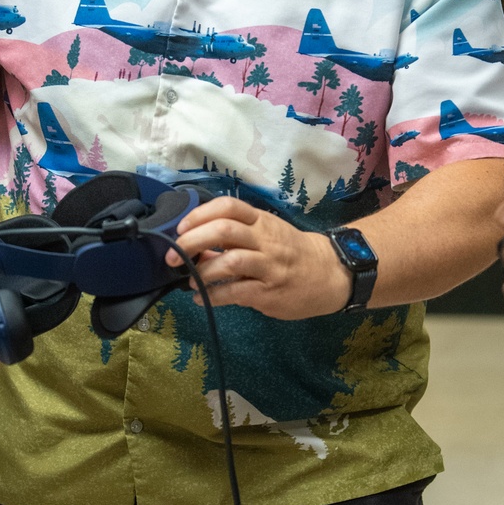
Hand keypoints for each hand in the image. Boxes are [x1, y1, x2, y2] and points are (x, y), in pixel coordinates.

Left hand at [166, 197, 353, 319]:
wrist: (330, 274)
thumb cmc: (292, 252)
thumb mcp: (267, 234)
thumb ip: (236, 237)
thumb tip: (195, 247)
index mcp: (262, 221)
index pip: (229, 206)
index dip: (200, 215)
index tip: (181, 228)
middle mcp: (265, 240)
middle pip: (224, 231)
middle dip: (191, 242)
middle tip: (173, 257)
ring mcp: (269, 266)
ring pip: (230, 262)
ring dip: (202, 272)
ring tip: (190, 280)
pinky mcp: (270, 292)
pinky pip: (236, 292)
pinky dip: (213, 296)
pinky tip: (201, 298)